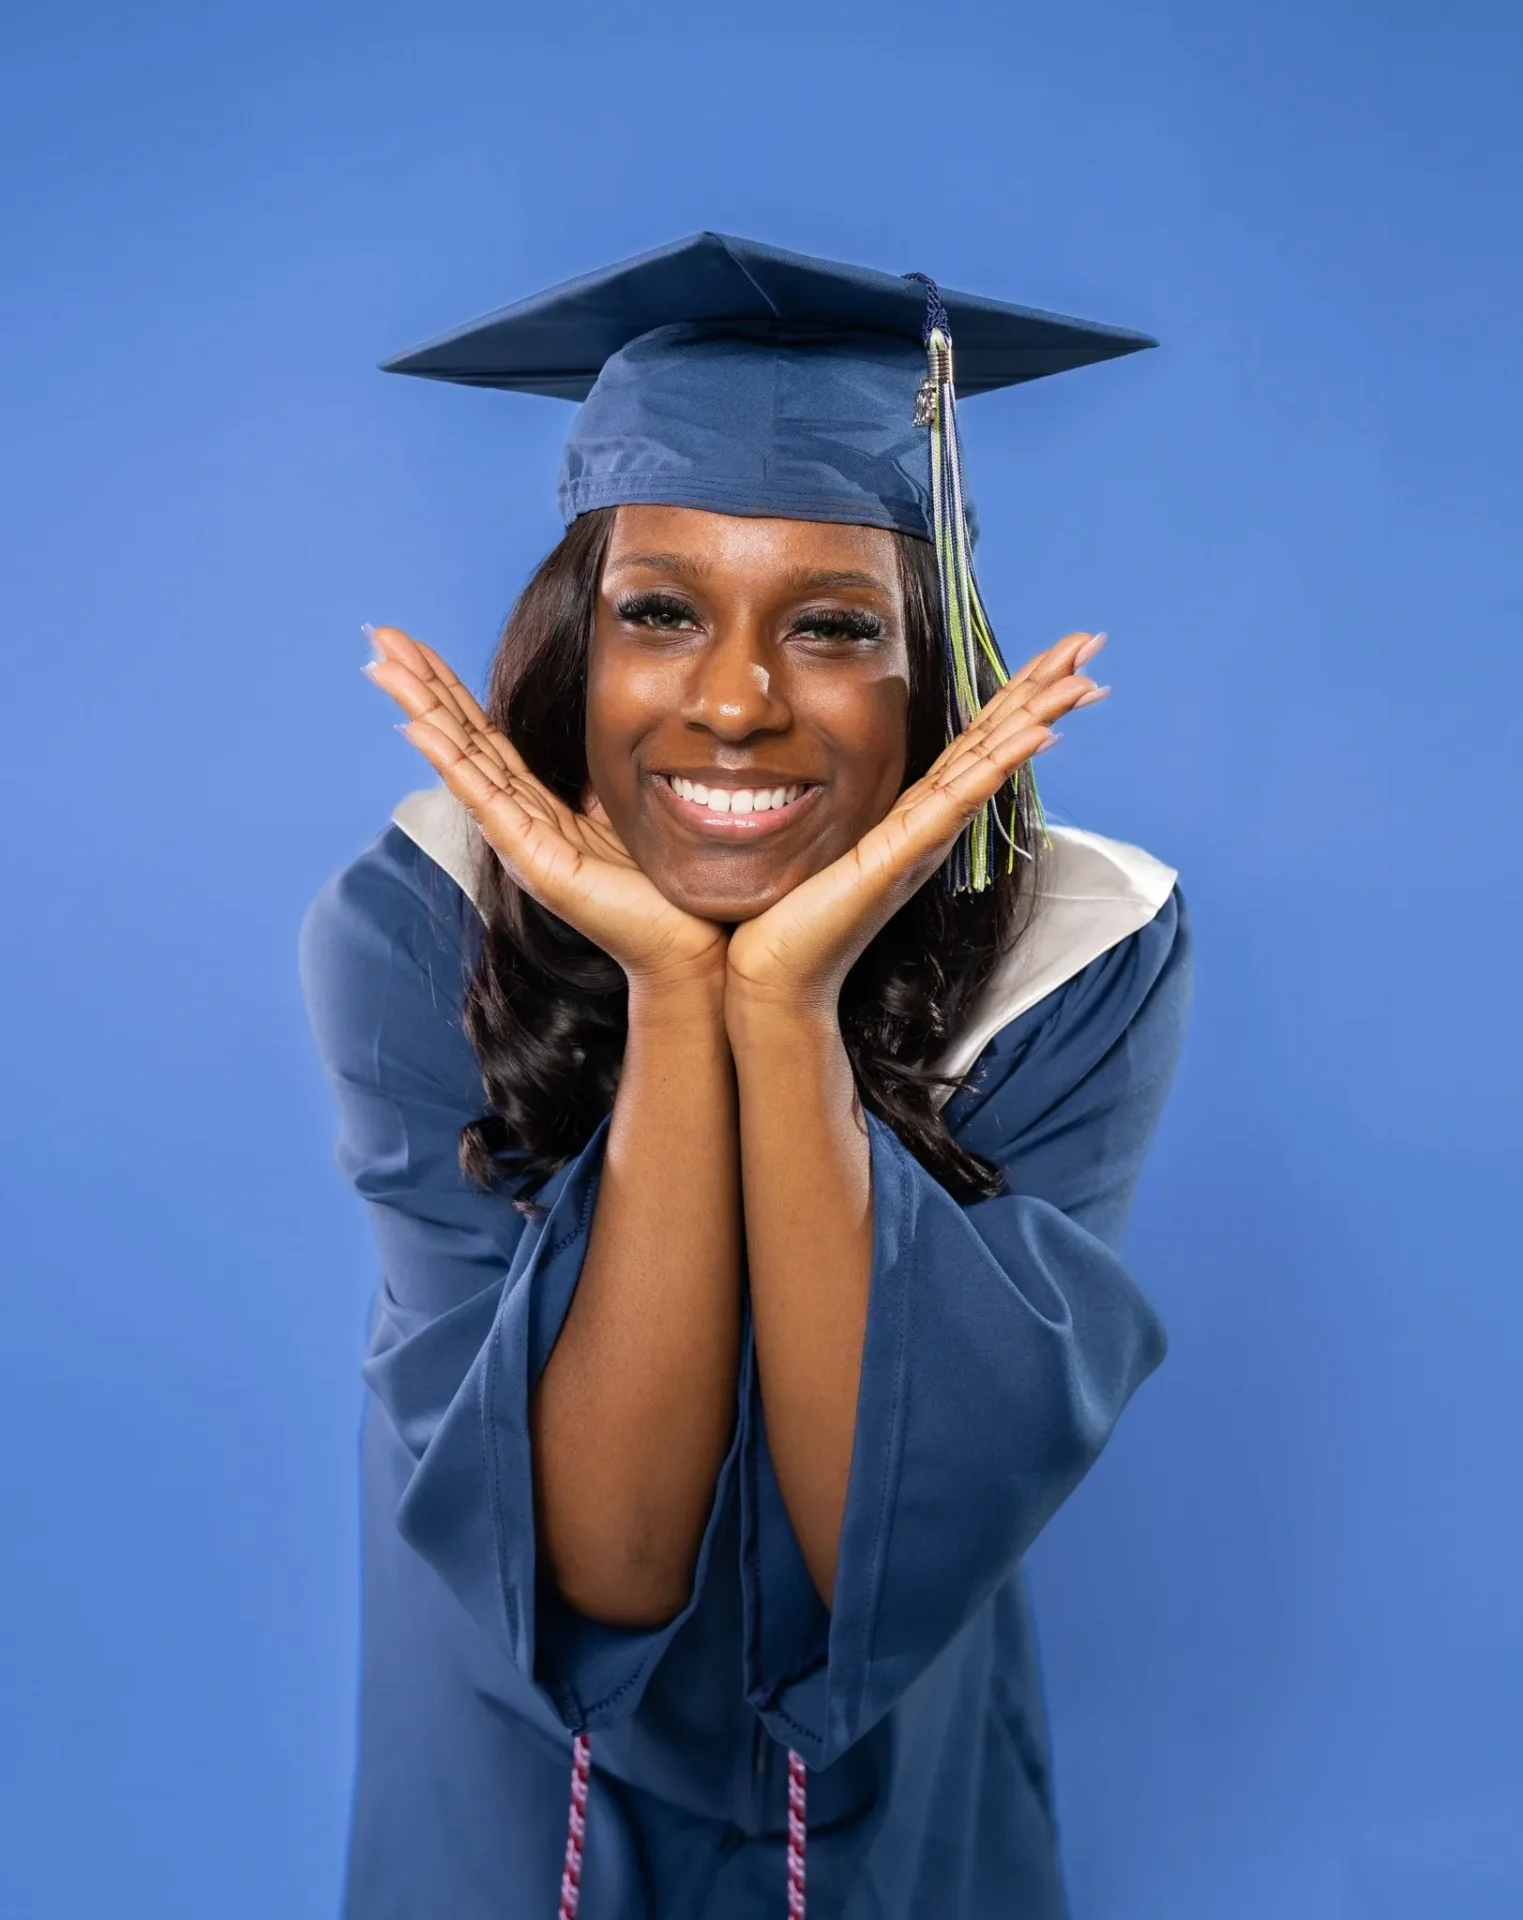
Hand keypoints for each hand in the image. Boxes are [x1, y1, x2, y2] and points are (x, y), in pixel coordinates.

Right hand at [363, 626, 728, 989]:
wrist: (686, 948)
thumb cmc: (659, 889)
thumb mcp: (623, 814)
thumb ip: (599, 780)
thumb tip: (614, 733)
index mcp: (538, 807)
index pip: (484, 735)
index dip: (451, 689)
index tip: (416, 644)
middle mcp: (518, 821)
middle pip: (461, 738)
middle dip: (420, 685)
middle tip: (378, 636)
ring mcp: (520, 841)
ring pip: (462, 761)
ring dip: (420, 710)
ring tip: (382, 667)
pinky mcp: (535, 862)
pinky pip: (487, 801)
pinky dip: (451, 762)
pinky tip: (419, 730)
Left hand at [725, 631, 1108, 1017]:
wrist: (774, 972)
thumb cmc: (791, 912)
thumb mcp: (828, 836)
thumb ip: (846, 800)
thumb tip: (828, 760)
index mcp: (915, 813)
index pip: (976, 738)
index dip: (1017, 692)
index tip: (1062, 653)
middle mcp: (930, 824)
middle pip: (997, 739)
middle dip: (1045, 688)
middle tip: (1092, 641)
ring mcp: (922, 840)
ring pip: (990, 764)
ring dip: (1038, 716)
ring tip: (1083, 679)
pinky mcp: (900, 857)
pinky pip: (957, 801)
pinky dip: (998, 766)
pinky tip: (1036, 735)